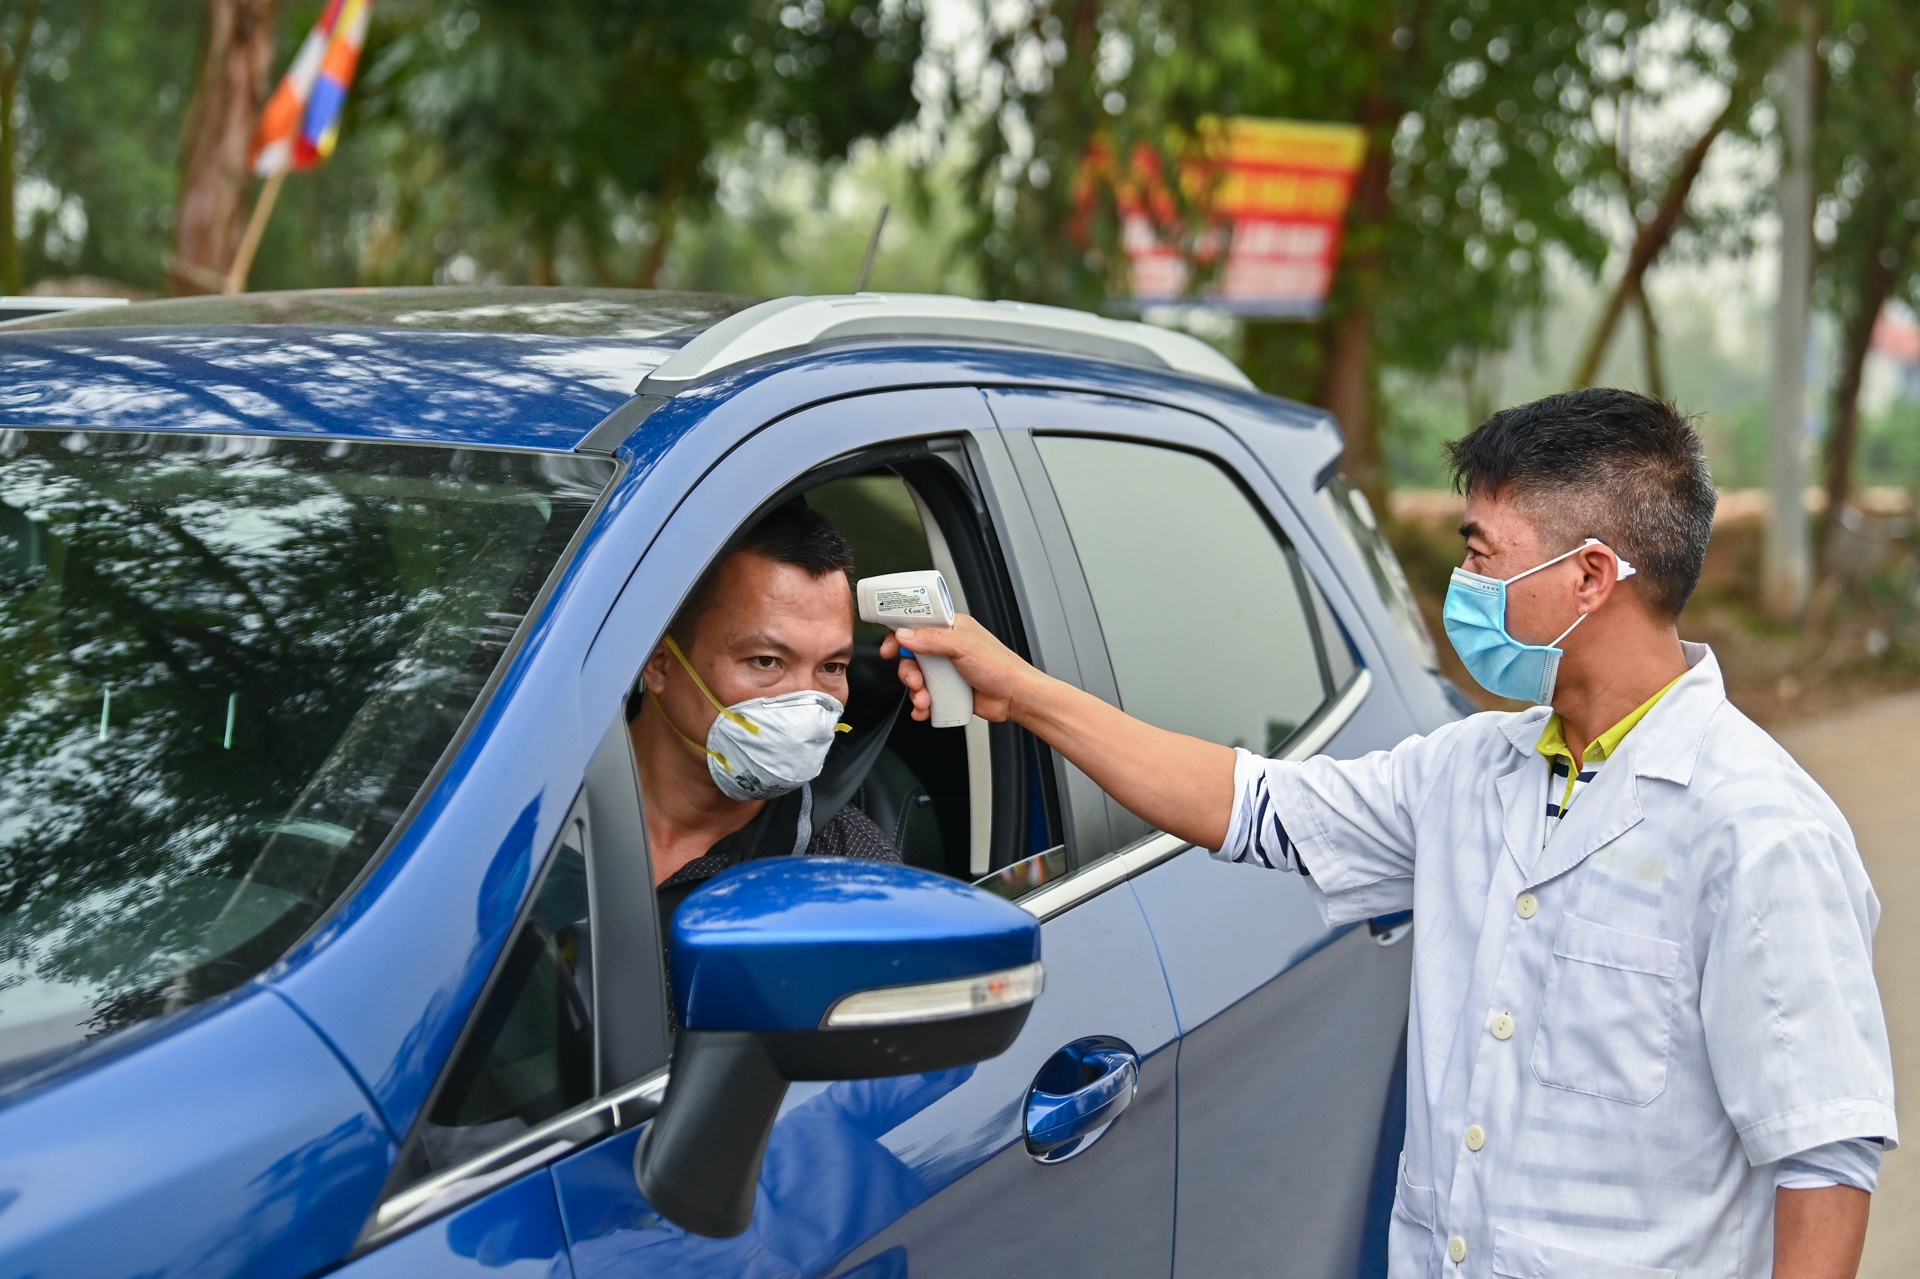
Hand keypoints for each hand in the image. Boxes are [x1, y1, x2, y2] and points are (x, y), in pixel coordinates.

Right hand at [880, 614, 1029, 722]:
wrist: (1014, 697)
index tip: (889, 647)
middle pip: (910, 656)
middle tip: (915, 681)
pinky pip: (924, 695)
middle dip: (908, 671)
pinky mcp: (946, 690)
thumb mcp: (963, 646)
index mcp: (949, 628)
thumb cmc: (1000, 666)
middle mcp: (945, 647)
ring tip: (925, 700)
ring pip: (915, 678)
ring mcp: (945, 670)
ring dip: (914, 692)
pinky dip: (920, 704)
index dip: (898, 634)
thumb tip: (904, 635)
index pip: (916, 623)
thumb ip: (931, 639)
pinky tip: (924, 710)